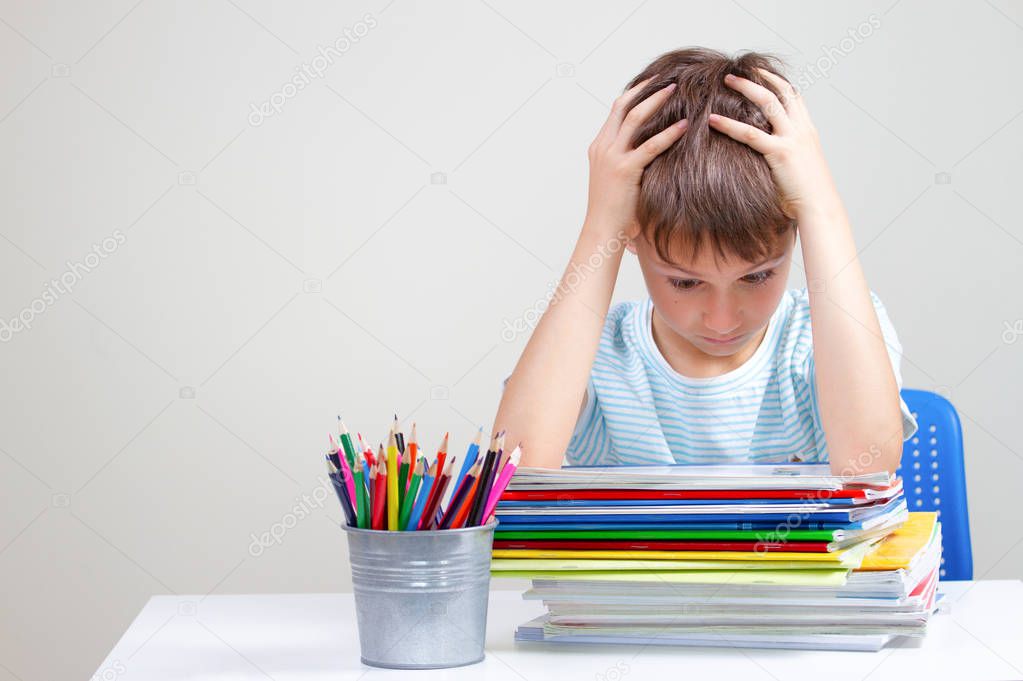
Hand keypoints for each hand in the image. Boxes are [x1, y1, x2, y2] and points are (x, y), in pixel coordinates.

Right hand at [585, 77, 687, 238]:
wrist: (602, 230)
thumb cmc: (613, 209)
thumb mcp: (614, 177)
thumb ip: (626, 157)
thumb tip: (649, 146)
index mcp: (599, 146)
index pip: (616, 110)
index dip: (635, 92)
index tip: (654, 82)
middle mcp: (603, 147)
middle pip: (623, 106)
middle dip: (646, 88)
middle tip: (667, 77)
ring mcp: (612, 157)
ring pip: (634, 118)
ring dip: (656, 101)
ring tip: (675, 89)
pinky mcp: (625, 170)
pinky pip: (649, 146)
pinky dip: (668, 133)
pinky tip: (684, 125)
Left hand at [708, 69, 837, 219]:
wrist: (819, 207)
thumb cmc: (806, 194)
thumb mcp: (799, 166)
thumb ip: (785, 153)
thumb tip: (766, 155)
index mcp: (807, 131)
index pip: (794, 97)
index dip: (777, 82)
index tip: (760, 73)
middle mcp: (802, 129)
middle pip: (781, 92)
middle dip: (759, 78)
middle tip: (736, 73)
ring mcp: (792, 139)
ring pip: (768, 103)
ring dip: (746, 88)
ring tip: (726, 80)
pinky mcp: (780, 153)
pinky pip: (750, 134)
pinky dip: (729, 124)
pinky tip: (713, 119)